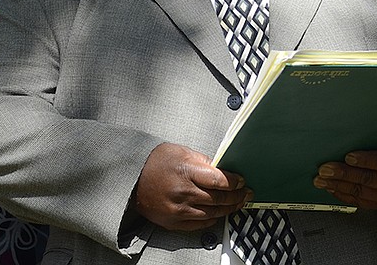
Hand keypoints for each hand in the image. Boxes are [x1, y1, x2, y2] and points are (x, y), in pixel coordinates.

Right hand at [134, 143, 251, 230]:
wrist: (131, 179)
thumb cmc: (154, 162)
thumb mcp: (180, 151)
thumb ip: (203, 161)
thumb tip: (222, 170)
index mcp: (186, 171)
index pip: (220, 181)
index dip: (235, 183)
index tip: (242, 182)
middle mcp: (183, 192)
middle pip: (219, 199)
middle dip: (236, 197)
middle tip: (245, 194)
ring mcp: (178, 210)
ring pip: (212, 213)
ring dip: (227, 209)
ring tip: (235, 204)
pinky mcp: (173, 222)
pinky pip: (199, 224)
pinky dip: (211, 219)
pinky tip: (218, 213)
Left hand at [312, 133, 376, 208]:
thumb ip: (375, 140)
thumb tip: (349, 132)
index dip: (365, 160)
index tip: (348, 156)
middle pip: (368, 179)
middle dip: (343, 174)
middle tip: (325, 169)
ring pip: (360, 191)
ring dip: (337, 185)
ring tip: (320, 180)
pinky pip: (357, 201)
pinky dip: (341, 194)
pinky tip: (329, 187)